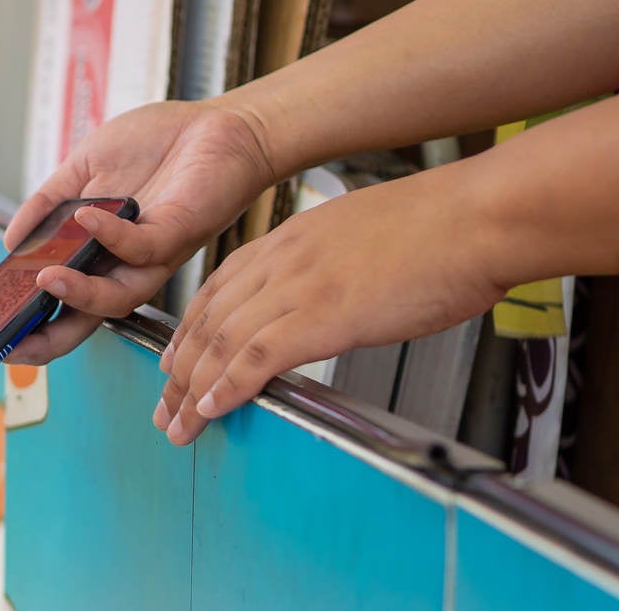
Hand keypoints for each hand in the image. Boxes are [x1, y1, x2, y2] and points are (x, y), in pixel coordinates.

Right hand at [5, 100, 273, 364]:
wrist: (219, 123)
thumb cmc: (157, 144)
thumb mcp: (84, 166)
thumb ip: (47, 203)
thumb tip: (8, 243)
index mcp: (98, 253)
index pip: (55, 300)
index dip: (16, 317)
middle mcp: (123, 266)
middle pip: (80, 320)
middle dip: (39, 338)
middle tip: (3, 341)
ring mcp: (151, 256)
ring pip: (114, 300)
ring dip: (76, 295)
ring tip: (43, 280)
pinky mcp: (176, 234)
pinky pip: (140, 250)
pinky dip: (109, 236)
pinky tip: (86, 216)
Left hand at [154, 165, 505, 444]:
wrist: (476, 218)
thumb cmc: (440, 228)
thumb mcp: (365, 236)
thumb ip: (332, 264)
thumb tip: (332, 296)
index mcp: (292, 239)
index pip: (221, 287)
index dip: (191, 327)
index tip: (173, 356)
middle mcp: (283, 259)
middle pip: (210, 318)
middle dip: (180, 366)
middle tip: (164, 403)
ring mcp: (298, 286)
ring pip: (223, 341)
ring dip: (193, 388)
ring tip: (177, 423)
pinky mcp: (321, 315)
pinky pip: (256, 356)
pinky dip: (229, 386)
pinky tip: (211, 409)